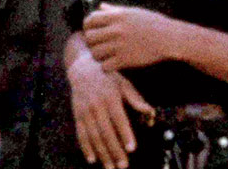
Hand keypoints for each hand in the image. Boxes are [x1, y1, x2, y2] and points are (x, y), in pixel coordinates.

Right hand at [67, 47, 153, 168]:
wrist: (83, 68)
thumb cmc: (109, 77)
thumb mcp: (124, 83)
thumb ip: (136, 100)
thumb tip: (150, 113)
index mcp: (110, 96)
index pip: (119, 118)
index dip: (125, 134)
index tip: (132, 148)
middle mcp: (96, 104)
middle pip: (106, 131)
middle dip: (115, 150)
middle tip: (123, 166)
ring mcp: (85, 111)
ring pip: (93, 136)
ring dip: (102, 154)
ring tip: (110, 167)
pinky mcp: (77, 115)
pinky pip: (81, 134)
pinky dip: (85, 148)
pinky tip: (92, 160)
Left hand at [84, 3, 186, 70]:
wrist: (169, 38)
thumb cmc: (152, 23)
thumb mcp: (133, 12)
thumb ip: (114, 10)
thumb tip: (100, 7)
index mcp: (117, 16)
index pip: (89, 20)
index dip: (88, 27)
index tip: (94, 32)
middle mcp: (116, 30)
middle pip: (89, 38)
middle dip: (92, 43)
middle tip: (99, 45)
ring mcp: (120, 45)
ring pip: (95, 53)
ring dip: (98, 56)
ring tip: (106, 55)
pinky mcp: (126, 60)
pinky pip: (105, 66)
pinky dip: (107, 66)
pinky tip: (113, 63)